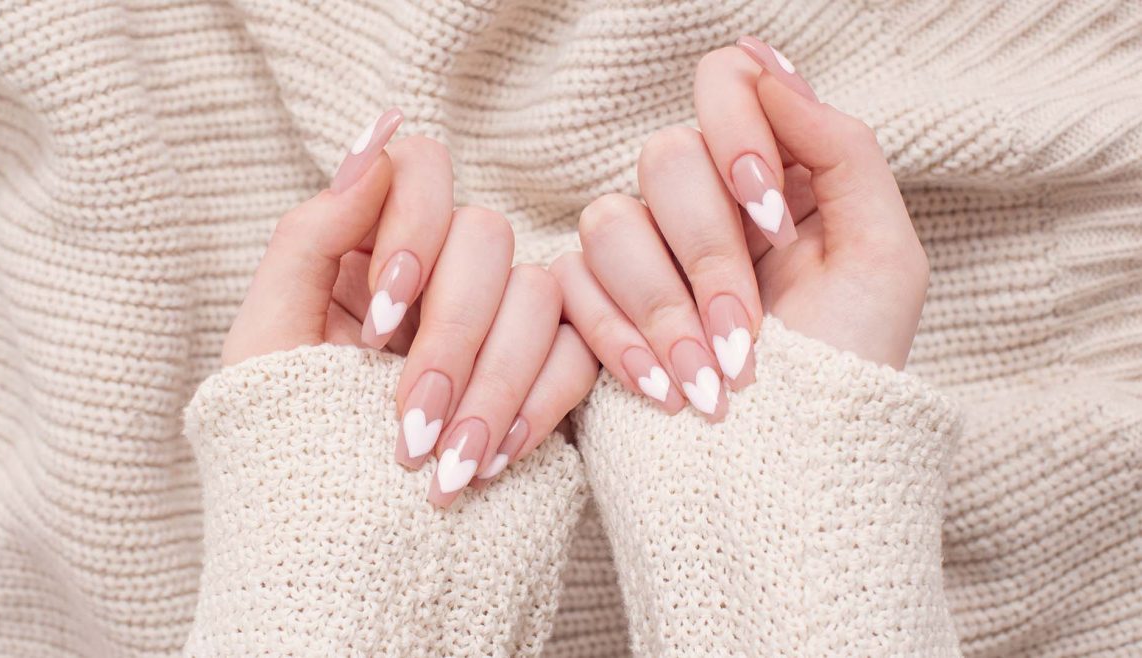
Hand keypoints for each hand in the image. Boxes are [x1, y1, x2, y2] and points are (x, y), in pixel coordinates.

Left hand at [223, 110, 596, 506]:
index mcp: (369, 248)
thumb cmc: (283, 445)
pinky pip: (577, 354)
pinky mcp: (545, 373)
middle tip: (407, 424)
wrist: (331, 553)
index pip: (420, 171)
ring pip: (538, 292)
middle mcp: (440, 272)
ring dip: (493, 382)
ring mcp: (498, 321)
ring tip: (446, 466)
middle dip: (449, 333)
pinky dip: (539, 405)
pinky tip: (492, 459)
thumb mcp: (268, 341)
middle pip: (486, 235)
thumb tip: (373, 145)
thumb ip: (309, 238)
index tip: (380, 318)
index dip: (414, 228)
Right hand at [553, 39, 926, 420]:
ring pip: (608, 220)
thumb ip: (841, 145)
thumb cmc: (848, 369)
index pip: (725, 83)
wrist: (790, 475)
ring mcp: (642, 255)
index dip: (738, 135)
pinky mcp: (593, 306)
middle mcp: (700, 204)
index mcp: (770, 178)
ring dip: (664, 309)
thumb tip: (765, 64)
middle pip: (664, 157)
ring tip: (711, 383)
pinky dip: (618, 341)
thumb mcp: (883, 256)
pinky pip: (569, 284)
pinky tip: (662, 390)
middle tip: (749, 331)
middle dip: (710, 252)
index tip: (771, 212)